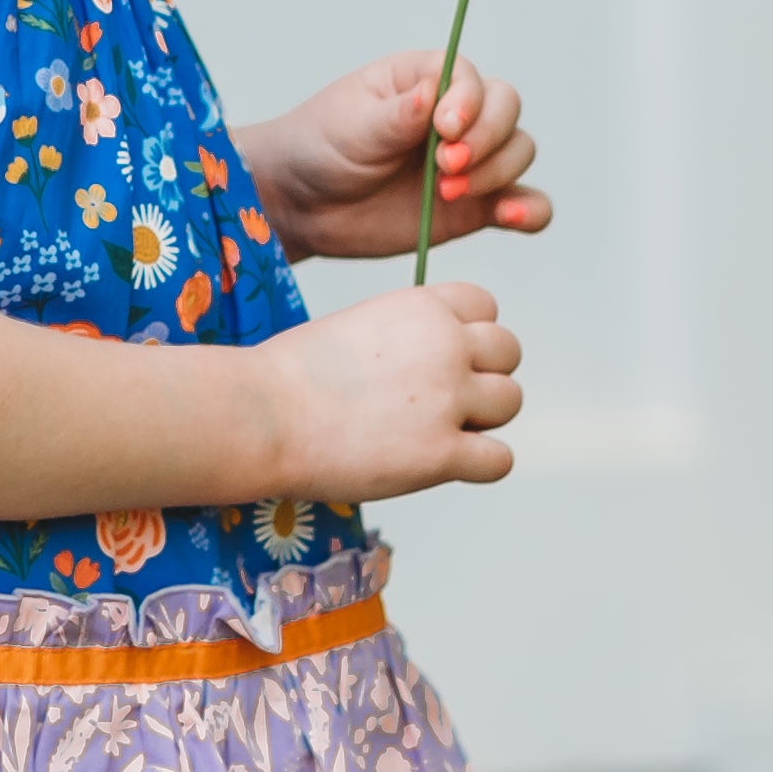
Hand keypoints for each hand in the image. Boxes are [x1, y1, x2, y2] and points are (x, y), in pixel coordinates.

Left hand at [237, 51, 545, 262]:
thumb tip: (433, 93)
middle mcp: (455, 116)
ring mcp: (469, 161)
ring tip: (448, 191)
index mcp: (425, 80)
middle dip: (486, 138)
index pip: (471, 77)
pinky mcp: (474, 206)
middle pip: (507, 110)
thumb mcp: (350, 125)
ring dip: (498, 172)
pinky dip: (529, 211)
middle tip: (445, 166)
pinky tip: (511, 218)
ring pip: (519, 152)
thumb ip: (396, 114)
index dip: (469, 101)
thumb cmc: (319, 147)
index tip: (444, 128)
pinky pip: (523, 204)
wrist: (302, 205)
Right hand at [265, 275, 522, 499]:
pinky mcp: (442, 454)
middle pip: (508, 352)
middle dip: (481, 375)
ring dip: (481, 419)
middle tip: (438, 401)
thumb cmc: (292, 375)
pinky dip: (479, 465)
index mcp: (423, 306)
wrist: (262, 415)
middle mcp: (446, 344)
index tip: (437, 358)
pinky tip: (442, 464)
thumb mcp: (360, 325)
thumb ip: (409, 336)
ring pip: (510, 402)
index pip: (487, 307)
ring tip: (433, 431)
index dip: (467, 335)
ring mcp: (448, 399)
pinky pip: (499, 460)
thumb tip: (436, 363)